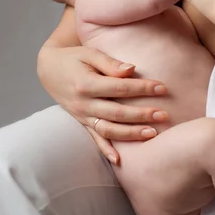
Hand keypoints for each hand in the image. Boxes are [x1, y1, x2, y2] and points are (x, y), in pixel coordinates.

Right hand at [37, 45, 167, 163]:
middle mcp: (83, 103)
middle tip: (164, 115)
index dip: (142, 88)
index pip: (120, 88)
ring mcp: (82, 115)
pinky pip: (94, 139)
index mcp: (86, 84)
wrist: (49, 69)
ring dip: (130, 134)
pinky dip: (106, 150)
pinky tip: (119, 161)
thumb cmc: (74, 58)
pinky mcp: (82, 122)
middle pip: (117, 112)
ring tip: (152, 133)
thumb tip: (132, 70)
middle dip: (142, 115)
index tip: (162, 88)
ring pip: (108, 129)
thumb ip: (110, 63)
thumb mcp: (90, 53)